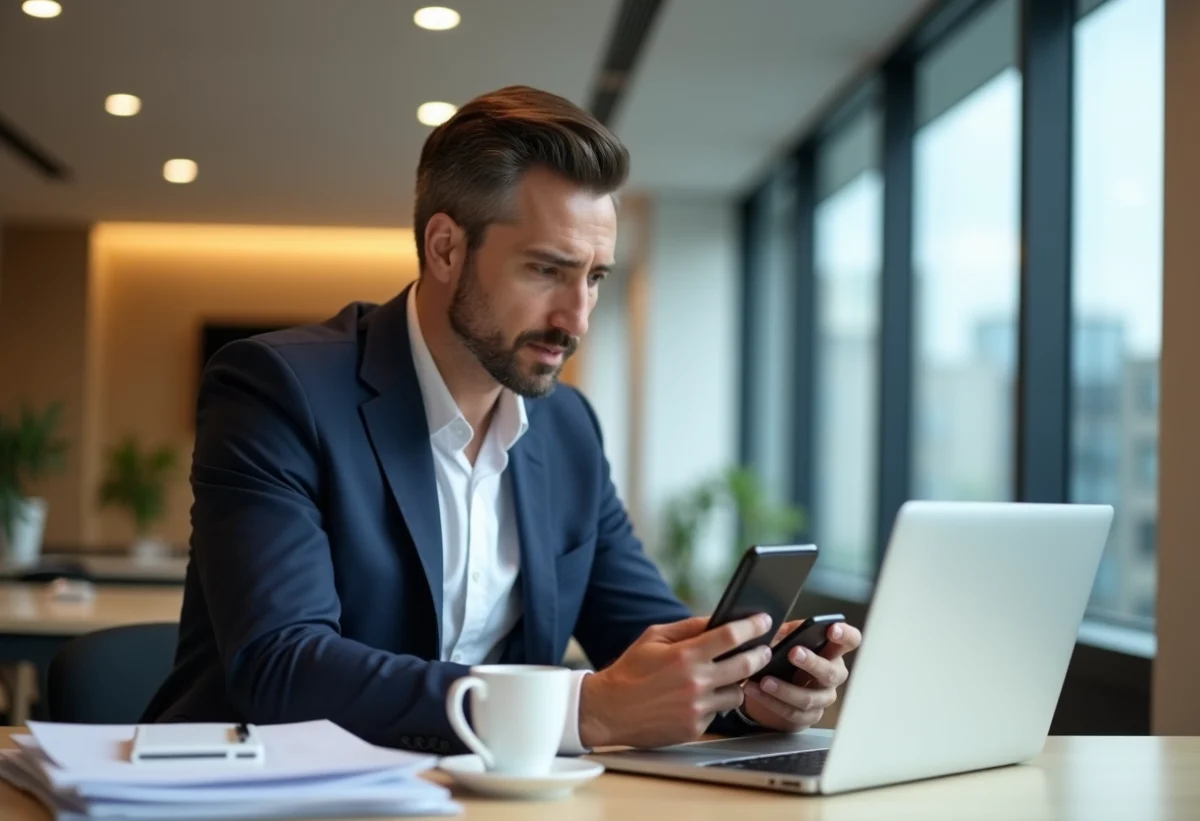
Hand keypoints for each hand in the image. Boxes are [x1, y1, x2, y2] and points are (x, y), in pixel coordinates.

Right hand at [578, 614, 773, 748]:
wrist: (609, 710)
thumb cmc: (631, 671)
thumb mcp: (654, 637)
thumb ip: (688, 627)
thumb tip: (718, 620)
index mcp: (684, 655)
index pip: (730, 636)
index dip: (752, 626)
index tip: (764, 621)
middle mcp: (695, 682)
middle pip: (745, 665)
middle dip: (760, 654)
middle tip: (764, 649)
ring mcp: (697, 708)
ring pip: (737, 693)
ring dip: (737, 683)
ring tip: (726, 677)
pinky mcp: (695, 727)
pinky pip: (719, 712)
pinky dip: (715, 703)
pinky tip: (700, 698)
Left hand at [740, 620, 861, 731]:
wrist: (770, 687)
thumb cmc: (782, 655)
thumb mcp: (784, 636)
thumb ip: (789, 630)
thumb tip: (781, 624)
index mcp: (832, 651)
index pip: (851, 641)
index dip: (845, 635)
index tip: (832, 629)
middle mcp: (833, 675)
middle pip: (831, 673)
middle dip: (812, 663)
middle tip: (793, 653)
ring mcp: (822, 698)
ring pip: (809, 698)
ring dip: (785, 689)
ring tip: (765, 680)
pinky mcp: (808, 717)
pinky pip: (793, 713)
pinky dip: (771, 702)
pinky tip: (755, 691)